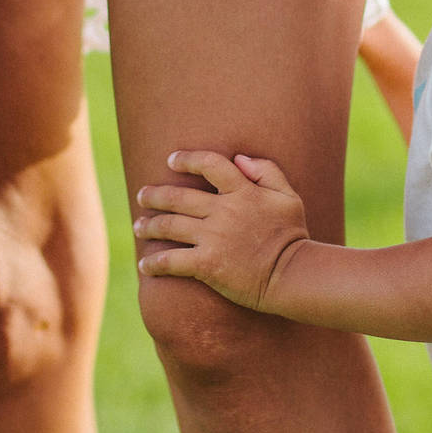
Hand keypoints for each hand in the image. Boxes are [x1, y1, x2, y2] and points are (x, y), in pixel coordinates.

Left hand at [135, 151, 309, 312]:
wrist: (292, 275)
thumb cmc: (292, 235)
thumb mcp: (288, 197)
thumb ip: (267, 171)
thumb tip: (239, 157)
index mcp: (242, 191)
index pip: (208, 164)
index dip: (186, 159)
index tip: (170, 160)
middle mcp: (223, 211)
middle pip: (178, 196)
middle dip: (154, 195)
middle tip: (142, 195)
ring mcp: (213, 238)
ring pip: (169, 226)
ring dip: (149, 226)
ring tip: (139, 227)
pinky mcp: (207, 265)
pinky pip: (172, 261)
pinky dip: (154, 263)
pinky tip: (145, 266)